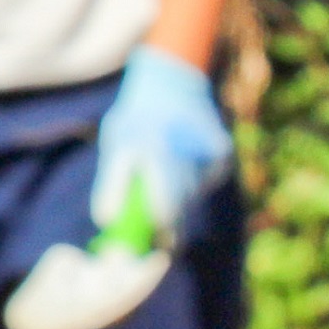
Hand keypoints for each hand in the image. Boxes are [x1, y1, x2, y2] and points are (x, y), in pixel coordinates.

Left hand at [91, 46, 231, 241]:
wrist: (173, 81)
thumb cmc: (136, 117)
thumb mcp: (118, 144)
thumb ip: (112, 183)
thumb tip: (106, 221)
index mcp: (158, 153)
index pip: (164, 211)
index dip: (155, 235)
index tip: (146, 247)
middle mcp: (188, 155)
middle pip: (179, 209)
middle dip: (162, 220)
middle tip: (150, 225)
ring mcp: (210, 156)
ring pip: (190, 196)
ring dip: (175, 195)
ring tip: (162, 170)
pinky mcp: (221, 156)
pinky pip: (202, 182)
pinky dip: (190, 180)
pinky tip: (181, 159)